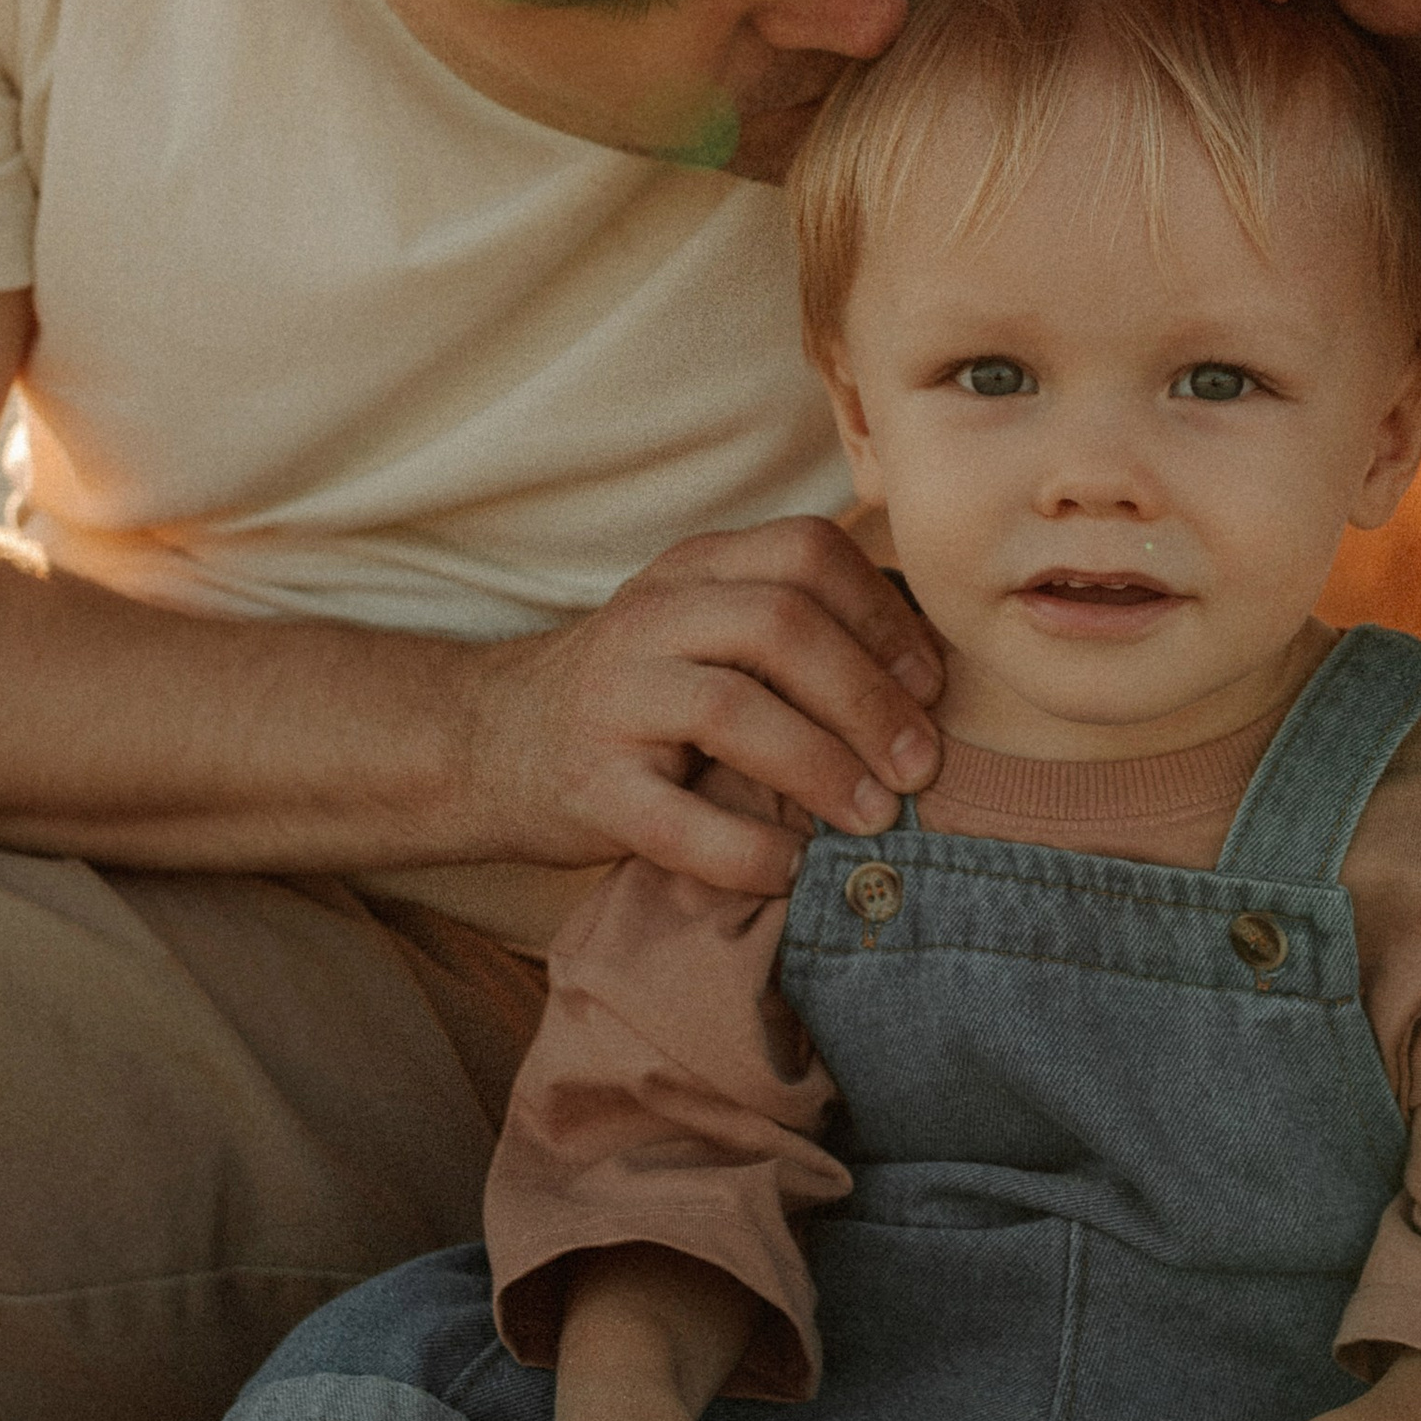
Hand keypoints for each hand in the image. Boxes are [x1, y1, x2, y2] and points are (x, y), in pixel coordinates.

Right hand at [465, 516, 943, 896]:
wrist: (488, 745)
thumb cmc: (638, 693)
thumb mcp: (703, 627)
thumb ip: (792, 626)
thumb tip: (932, 676)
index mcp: (692, 569)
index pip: (806, 552)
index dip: (884, 615)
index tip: (931, 683)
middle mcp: (649, 618)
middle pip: (782, 626)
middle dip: (871, 698)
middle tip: (923, 765)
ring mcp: (611, 700)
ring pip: (734, 710)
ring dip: (824, 768)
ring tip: (875, 816)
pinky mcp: (589, 788)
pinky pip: (681, 822)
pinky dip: (751, 851)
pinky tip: (795, 869)